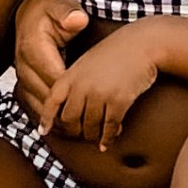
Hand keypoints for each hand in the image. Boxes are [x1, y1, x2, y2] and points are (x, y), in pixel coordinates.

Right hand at [14, 0, 87, 124]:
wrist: (29, 14)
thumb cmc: (50, 12)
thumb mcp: (60, 6)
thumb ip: (69, 13)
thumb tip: (77, 20)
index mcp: (34, 49)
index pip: (56, 79)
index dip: (76, 94)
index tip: (98, 101)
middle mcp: (23, 66)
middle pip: (47, 98)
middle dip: (70, 112)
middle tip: (94, 123)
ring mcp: (22, 78)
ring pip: (39, 107)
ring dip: (59, 120)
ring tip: (83, 131)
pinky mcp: (23, 84)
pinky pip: (34, 107)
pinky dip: (50, 119)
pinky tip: (68, 127)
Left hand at [40, 25, 160, 149]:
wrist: (143, 44)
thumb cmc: (117, 52)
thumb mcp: (88, 62)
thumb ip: (76, 81)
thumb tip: (71, 106)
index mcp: (72, 74)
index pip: (52, 101)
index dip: (46, 118)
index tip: (44, 131)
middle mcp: (83, 85)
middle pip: (69, 119)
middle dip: (74, 132)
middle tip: (81, 135)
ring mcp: (100, 93)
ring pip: (90, 126)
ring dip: (93, 136)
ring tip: (96, 139)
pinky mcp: (119, 101)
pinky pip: (109, 126)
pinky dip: (108, 138)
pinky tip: (107, 142)